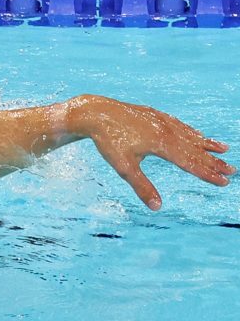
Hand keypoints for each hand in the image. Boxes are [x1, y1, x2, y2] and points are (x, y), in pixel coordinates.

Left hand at [68, 95, 233, 209]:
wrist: (96, 113)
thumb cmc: (109, 141)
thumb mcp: (124, 167)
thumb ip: (142, 187)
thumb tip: (157, 207)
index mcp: (162, 145)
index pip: (190, 163)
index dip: (207, 174)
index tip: (224, 182)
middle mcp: (166, 131)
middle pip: (194, 150)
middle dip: (213, 162)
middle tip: (232, 170)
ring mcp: (161, 121)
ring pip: (189, 135)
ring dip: (206, 144)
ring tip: (223, 149)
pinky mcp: (155, 115)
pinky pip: (179, 125)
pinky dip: (191, 131)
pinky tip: (197, 134)